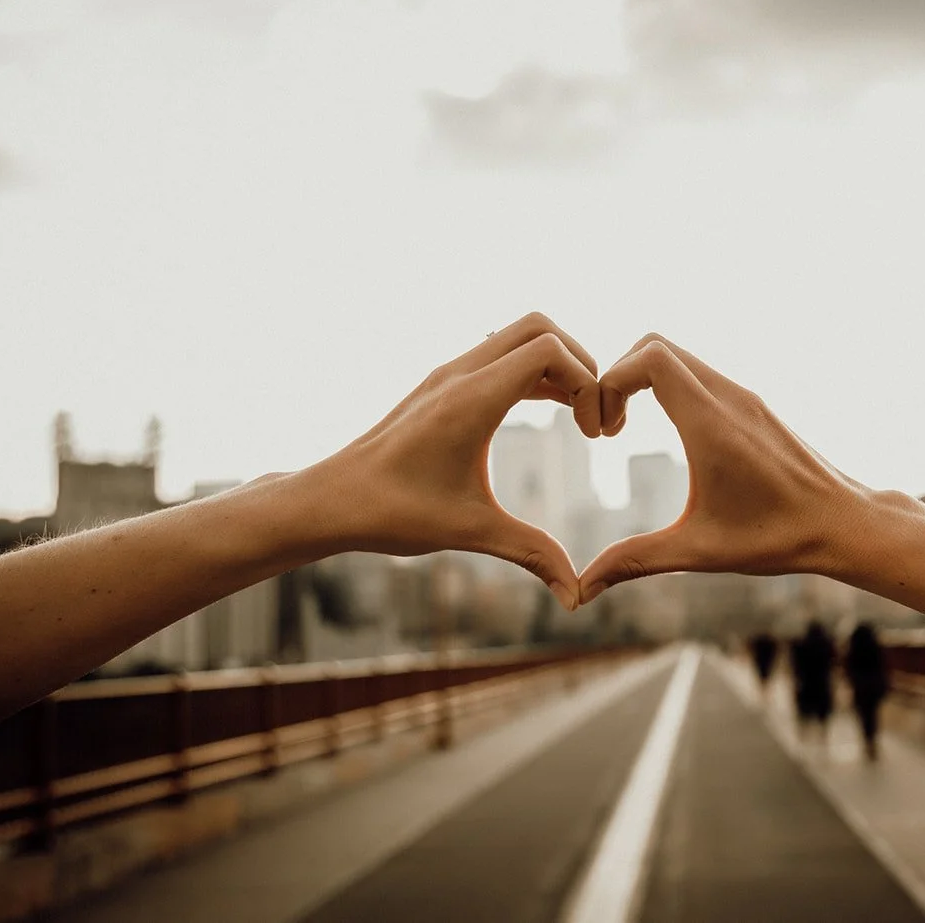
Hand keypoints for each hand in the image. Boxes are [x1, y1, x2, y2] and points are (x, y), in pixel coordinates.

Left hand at [299, 312, 600, 611]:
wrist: (331, 501)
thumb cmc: (393, 514)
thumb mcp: (471, 532)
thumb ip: (532, 554)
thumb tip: (576, 597)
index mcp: (471, 399)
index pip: (549, 351)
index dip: (587, 383)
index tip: (593, 435)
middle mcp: (459, 374)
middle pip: (540, 327)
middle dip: (580, 362)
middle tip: (592, 414)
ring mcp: (448, 375)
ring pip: (518, 336)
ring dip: (556, 366)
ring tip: (577, 415)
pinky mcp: (441, 384)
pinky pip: (498, 356)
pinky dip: (531, 372)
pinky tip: (547, 412)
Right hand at [578, 334, 885, 603]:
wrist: (844, 523)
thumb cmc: (777, 538)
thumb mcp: (698, 551)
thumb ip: (635, 561)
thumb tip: (583, 590)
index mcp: (711, 424)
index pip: (649, 358)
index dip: (611, 381)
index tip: (603, 431)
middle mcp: (728, 398)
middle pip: (656, 345)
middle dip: (618, 376)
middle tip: (608, 428)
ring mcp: (744, 397)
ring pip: (679, 356)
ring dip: (643, 380)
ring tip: (626, 429)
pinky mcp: (754, 405)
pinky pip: (700, 374)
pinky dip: (670, 387)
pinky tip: (670, 436)